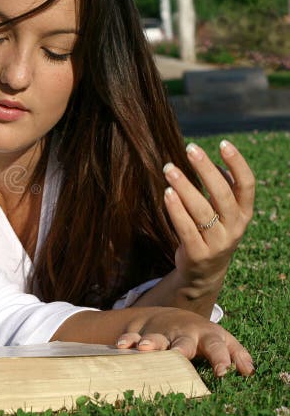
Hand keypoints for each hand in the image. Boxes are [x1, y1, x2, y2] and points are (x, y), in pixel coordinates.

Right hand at [116, 308, 253, 376]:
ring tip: (144, 349)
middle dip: (180, 348)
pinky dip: (126, 341)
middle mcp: (182, 333)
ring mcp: (161, 331)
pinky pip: (131, 336)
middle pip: (183, 341)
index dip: (221, 358)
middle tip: (179, 355)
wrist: (170, 314)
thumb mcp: (220, 340)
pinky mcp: (141, 331)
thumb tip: (250, 371)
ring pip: (155, 338)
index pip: (216, 345)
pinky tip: (121, 347)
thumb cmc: (200, 335)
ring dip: (150, 343)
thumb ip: (236, 354)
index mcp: (205, 336)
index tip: (223, 373)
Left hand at [162, 140, 254, 299]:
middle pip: (222, 194)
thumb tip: (214, 163)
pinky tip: (167, 193)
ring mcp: (218, 242)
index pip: (247, 185)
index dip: (238, 163)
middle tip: (190, 148)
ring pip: (201, 210)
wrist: (204, 272)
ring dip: (184, 186)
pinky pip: (186, 228)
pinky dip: (176, 209)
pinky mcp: (198, 253)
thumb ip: (222, 189)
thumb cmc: (212, 231)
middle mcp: (235, 227)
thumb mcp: (224, 212)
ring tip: (169, 168)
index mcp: (244, 213)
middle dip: (206, 169)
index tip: (223, 143)